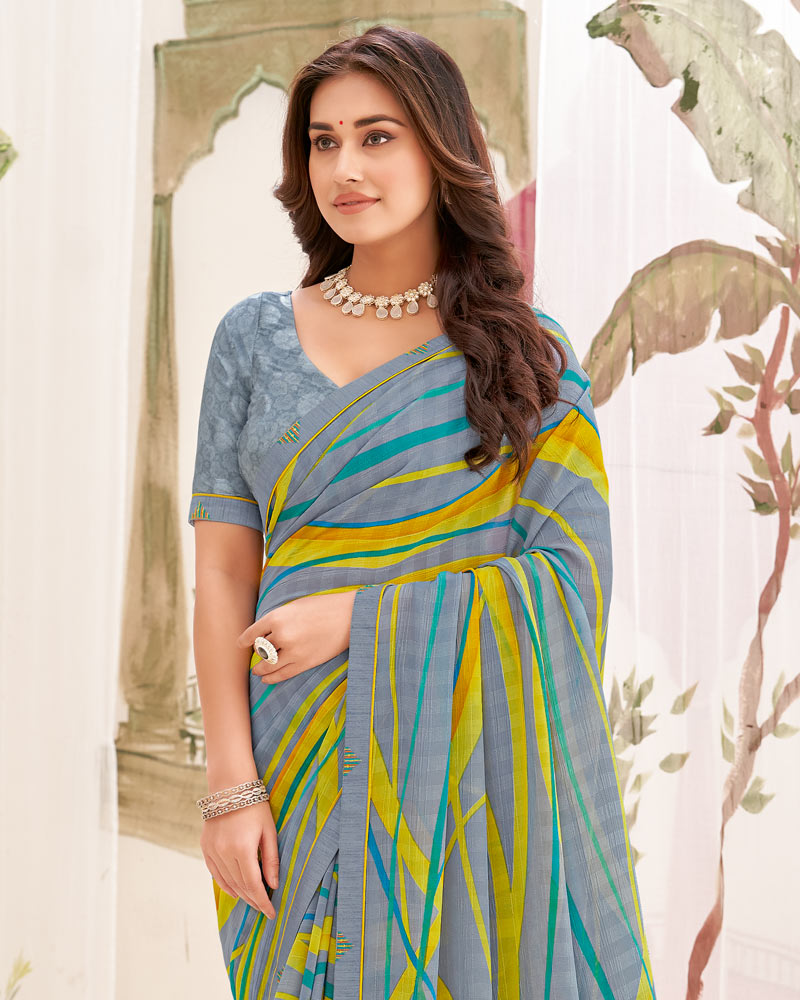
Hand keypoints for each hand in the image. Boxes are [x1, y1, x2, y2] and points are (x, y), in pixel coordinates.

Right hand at [200, 799, 279, 918]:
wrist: (230, 786)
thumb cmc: (255, 806)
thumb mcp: (269, 831)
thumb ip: (271, 860)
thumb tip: (273, 885)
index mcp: (243, 848)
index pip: (253, 885)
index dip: (263, 901)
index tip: (271, 914)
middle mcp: (224, 852)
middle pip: (240, 885)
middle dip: (253, 899)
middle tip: (264, 909)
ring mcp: (212, 850)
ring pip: (227, 881)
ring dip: (240, 894)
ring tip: (253, 901)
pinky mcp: (205, 847)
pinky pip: (215, 873)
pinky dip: (225, 884)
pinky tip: (235, 891)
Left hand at [237, 590, 358, 683]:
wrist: (349, 617)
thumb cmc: (323, 607)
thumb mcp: (295, 606)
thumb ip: (279, 618)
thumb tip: (264, 632)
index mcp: (277, 616)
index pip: (252, 633)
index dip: (245, 640)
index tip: (241, 644)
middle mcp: (282, 634)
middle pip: (260, 649)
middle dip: (257, 653)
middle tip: (255, 655)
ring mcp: (293, 651)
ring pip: (268, 664)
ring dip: (260, 669)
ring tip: (257, 671)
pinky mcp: (304, 663)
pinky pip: (281, 674)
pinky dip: (271, 678)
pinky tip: (266, 679)